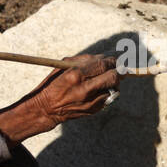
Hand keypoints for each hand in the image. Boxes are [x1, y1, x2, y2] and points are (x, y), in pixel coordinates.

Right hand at [0, 54, 120, 145]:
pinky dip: (106, 92)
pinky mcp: (94, 110)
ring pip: (113, 88)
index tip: (115, 59)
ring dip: (113, 83)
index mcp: (76, 75)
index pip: (103, 65)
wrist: (47, 109)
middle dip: (118, 71)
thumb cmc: (54, 84)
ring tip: (105, 80)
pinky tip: (97, 91)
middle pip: (112, 77)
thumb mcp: (63, 66)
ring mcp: (90, 101)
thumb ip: (84, 60)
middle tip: (120, 69)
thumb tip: (103, 57)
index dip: (112, 61)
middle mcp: (85, 89)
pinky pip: (108, 98)